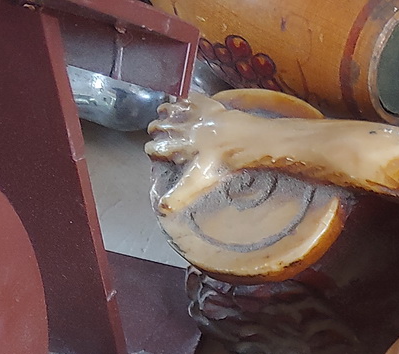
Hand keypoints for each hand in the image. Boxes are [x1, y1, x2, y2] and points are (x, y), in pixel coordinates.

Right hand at [146, 93, 243, 215]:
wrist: (245, 139)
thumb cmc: (222, 163)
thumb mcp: (199, 182)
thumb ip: (179, 195)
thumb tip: (162, 209)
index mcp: (175, 146)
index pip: (153, 148)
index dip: (153, 151)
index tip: (154, 153)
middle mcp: (178, 128)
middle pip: (157, 127)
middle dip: (156, 131)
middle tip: (160, 135)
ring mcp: (192, 114)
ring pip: (168, 110)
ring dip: (166, 115)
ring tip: (167, 119)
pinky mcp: (206, 104)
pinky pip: (188, 98)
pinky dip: (183, 101)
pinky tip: (185, 104)